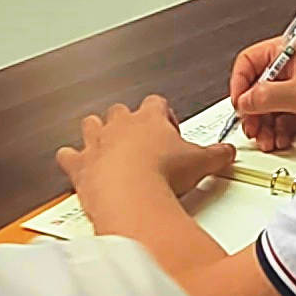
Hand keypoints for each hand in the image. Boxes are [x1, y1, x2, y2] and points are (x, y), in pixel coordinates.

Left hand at [58, 96, 233, 214]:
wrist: (130, 193)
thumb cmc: (160, 173)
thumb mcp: (200, 162)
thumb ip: (217, 155)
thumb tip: (227, 153)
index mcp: (149, 118)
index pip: (156, 103)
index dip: (163, 115)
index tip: (168, 130)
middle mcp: (120, 125)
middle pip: (120, 110)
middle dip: (127, 122)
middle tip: (140, 142)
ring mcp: (97, 143)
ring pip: (90, 125)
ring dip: (96, 134)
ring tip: (108, 149)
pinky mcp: (80, 164)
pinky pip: (68, 155)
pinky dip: (71, 160)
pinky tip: (77, 166)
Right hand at [227, 36, 295, 150]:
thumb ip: (267, 96)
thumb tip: (244, 101)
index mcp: (287, 51)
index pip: (249, 62)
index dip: (241, 84)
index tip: (240, 104)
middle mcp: (290, 68)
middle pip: (256, 89)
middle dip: (253, 111)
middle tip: (253, 127)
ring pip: (267, 108)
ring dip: (264, 126)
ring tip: (268, 139)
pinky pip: (281, 120)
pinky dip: (278, 131)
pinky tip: (281, 139)